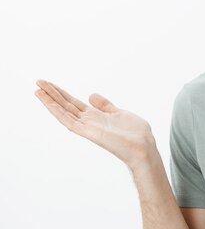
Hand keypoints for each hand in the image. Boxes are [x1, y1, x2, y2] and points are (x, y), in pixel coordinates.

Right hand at [34, 79, 155, 171]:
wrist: (144, 147)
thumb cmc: (135, 134)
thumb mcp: (119, 113)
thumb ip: (105, 105)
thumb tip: (91, 95)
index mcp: (96, 116)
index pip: (74, 103)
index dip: (62, 94)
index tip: (50, 84)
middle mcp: (89, 121)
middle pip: (66, 105)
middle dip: (53, 94)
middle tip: (38, 81)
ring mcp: (87, 127)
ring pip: (64, 112)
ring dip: (50, 101)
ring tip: (37, 89)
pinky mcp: (88, 132)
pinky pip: (68, 121)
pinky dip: (57, 111)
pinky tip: (48, 102)